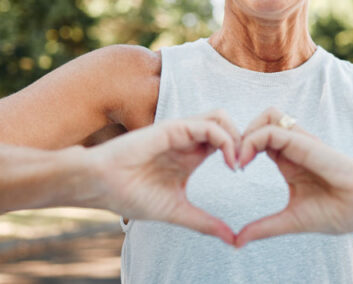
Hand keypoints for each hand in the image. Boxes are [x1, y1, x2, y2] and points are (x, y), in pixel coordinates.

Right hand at [86, 110, 238, 244]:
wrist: (101, 186)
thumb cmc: (132, 195)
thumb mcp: (177, 211)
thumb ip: (205, 222)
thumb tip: (232, 239)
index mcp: (192, 155)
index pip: (226, 141)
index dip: (241, 152)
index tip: (244, 174)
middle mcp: (190, 139)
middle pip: (228, 125)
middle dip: (244, 139)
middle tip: (246, 164)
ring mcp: (182, 132)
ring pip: (221, 118)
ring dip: (236, 136)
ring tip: (237, 162)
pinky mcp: (173, 128)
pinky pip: (208, 125)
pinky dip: (224, 139)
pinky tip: (228, 161)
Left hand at [236, 108, 352, 246]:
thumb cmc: (338, 211)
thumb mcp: (292, 220)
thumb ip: (265, 227)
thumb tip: (236, 241)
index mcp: (288, 159)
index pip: (259, 138)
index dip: (241, 147)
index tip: (233, 169)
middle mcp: (293, 146)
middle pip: (261, 120)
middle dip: (240, 134)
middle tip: (231, 160)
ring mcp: (301, 141)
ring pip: (268, 115)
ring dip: (248, 131)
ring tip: (239, 158)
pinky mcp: (308, 143)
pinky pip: (276, 129)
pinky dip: (255, 139)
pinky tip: (246, 160)